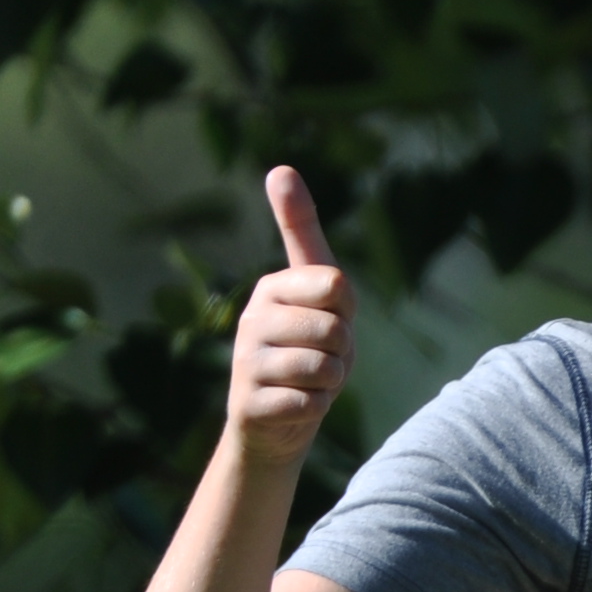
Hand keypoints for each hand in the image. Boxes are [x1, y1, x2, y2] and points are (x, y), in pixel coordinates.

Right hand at [230, 167, 355, 457]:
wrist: (276, 423)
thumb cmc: (310, 351)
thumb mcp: (320, 293)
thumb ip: (302, 231)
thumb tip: (278, 168)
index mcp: (272, 287)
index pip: (336, 285)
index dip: (347, 312)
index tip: (328, 321)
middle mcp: (252, 318)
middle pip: (335, 329)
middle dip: (343, 354)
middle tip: (321, 361)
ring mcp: (245, 361)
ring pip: (325, 367)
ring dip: (331, 384)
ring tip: (308, 384)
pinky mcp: (248, 403)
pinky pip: (312, 403)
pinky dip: (316, 409)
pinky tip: (295, 407)